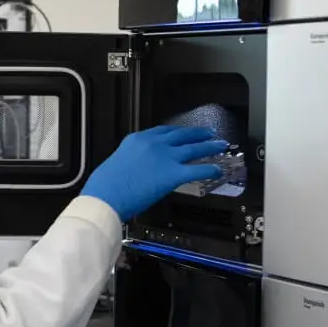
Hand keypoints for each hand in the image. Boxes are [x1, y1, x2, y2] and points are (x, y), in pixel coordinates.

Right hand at [80, 126, 227, 222]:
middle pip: (182, 135)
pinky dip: (210, 169)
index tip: (185, 132)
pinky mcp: (174, 174)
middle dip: (198, 134)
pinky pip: (197, 169)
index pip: (163, 131)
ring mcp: (166, 157)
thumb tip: (140, 167)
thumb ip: (134, 159)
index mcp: (138, 139)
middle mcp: (154, 143)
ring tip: (220, 145)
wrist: (107, 195)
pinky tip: (218, 170)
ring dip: (210, 146)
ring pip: (194, 148)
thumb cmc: (107, 184)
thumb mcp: (119, 161)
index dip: (178, 132)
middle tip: (209, 133)